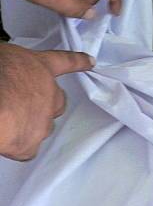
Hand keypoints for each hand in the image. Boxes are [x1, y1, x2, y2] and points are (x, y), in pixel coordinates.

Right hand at [0, 44, 93, 160]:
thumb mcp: (7, 56)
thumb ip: (16, 64)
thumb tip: (9, 68)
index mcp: (41, 67)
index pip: (66, 61)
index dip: (80, 62)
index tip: (91, 62)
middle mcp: (49, 93)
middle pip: (58, 101)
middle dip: (46, 104)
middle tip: (24, 104)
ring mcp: (43, 120)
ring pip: (44, 126)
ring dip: (31, 125)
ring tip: (10, 122)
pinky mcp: (31, 144)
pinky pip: (28, 149)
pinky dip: (19, 146)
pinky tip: (6, 140)